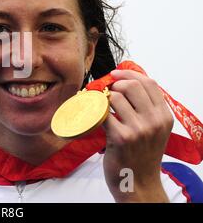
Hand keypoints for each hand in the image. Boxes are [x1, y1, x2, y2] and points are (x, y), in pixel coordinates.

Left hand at [102, 69, 173, 202]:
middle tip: (106, 93)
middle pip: (131, 86)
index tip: (115, 75)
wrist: (138, 183)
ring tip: (101, 108)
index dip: (129, 74)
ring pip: (115, 98)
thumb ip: (146, 108)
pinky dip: (95, 112)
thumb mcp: (154, 130)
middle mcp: (154, 121)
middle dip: (114, 85)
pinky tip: (93, 116)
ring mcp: (138, 129)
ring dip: (103, 100)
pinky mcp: (121, 138)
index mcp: (164, 116)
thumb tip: (125, 83)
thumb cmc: (142, 154)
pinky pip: (103, 114)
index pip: (149, 83)